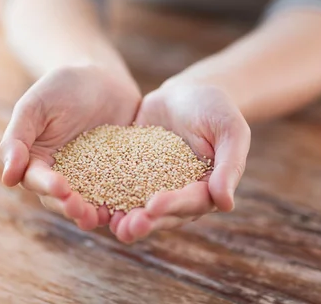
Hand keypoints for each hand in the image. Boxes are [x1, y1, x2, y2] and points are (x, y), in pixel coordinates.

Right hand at [0, 65, 140, 229]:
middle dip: (71, 207)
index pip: (37, 180)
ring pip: (89, 202)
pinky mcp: (117, 175)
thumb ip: (18, 137)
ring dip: (94, 214)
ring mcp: (91, 178)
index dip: (47, 186)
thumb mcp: (35, 105)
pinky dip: (122, 204)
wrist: (101, 77)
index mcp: (37, 161)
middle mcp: (62, 175)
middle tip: (83, 211)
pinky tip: (130, 209)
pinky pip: (118, 192)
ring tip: (104, 219)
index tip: (61, 188)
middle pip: (62, 199)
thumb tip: (7, 178)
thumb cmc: (62, 86)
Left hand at [110, 83, 249, 242]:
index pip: (190, 202)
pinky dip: (106, 195)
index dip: (173, 206)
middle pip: (162, 214)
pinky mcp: (132, 173)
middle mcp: (178, 194)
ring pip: (139, 207)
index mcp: (205, 189)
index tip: (154, 206)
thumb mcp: (230, 130)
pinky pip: (119, 187)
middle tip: (126, 228)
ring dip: (124, 218)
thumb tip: (226, 203)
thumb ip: (229, 165)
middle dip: (144, 222)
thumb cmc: (216, 108)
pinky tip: (89, 200)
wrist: (187, 92)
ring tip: (108, 223)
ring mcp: (154, 185)